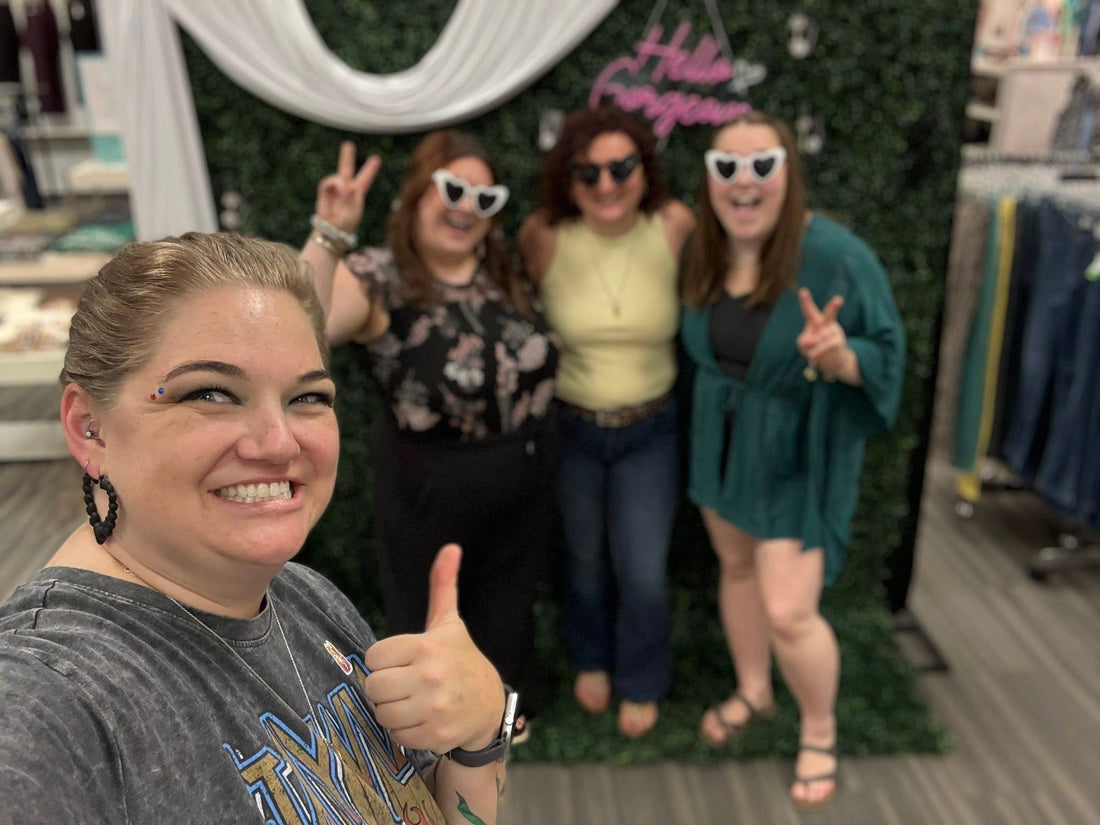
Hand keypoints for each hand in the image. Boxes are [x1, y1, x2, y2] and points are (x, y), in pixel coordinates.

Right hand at [315, 141, 380, 232]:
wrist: (332, 231)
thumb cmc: (346, 224)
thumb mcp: (354, 211)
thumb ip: (351, 197)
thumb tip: (347, 185)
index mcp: (357, 194)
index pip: (365, 179)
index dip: (370, 169)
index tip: (376, 158)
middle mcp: (346, 189)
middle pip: (346, 170)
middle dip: (346, 157)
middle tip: (348, 144)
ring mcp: (334, 189)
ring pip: (337, 177)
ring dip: (341, 184)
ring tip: (343, 195)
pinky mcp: (325, 192)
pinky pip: (327, 183)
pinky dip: (332, 185)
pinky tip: (335, 189)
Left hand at [363, 544, 505, 753]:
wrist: (490, 706)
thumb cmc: (461, 660)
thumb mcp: (449, 623)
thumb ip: (443, 585)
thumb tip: (451, 547)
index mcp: (427, 646)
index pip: (374, 656)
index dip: (385, 660)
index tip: (403, 661)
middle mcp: (430, 676)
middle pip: (373, 686)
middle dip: (385, 687)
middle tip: (405, 684)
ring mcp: (433, 708)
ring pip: (382, 713)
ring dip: (392, 710)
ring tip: (413, 702)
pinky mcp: (434, 735)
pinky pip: (396, 735)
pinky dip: (404, 730)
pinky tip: (422, 719)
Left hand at [796, 288, 850, 377]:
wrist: (833, 361)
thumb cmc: (816, 348)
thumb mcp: (804, 344)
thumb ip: (804, 341)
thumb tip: (814, 342)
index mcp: (817, 321)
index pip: (809, 310)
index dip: (805, 301)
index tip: (802, 290)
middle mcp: (828, 324)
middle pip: (830, 314)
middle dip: (834, 307)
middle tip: (839, 299)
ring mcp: (835, 332)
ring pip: (819, 339)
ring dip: (812, 349)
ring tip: (813, 353)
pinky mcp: (839, 343)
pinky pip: (823, 347)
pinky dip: (815, 352)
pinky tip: (811, 357)